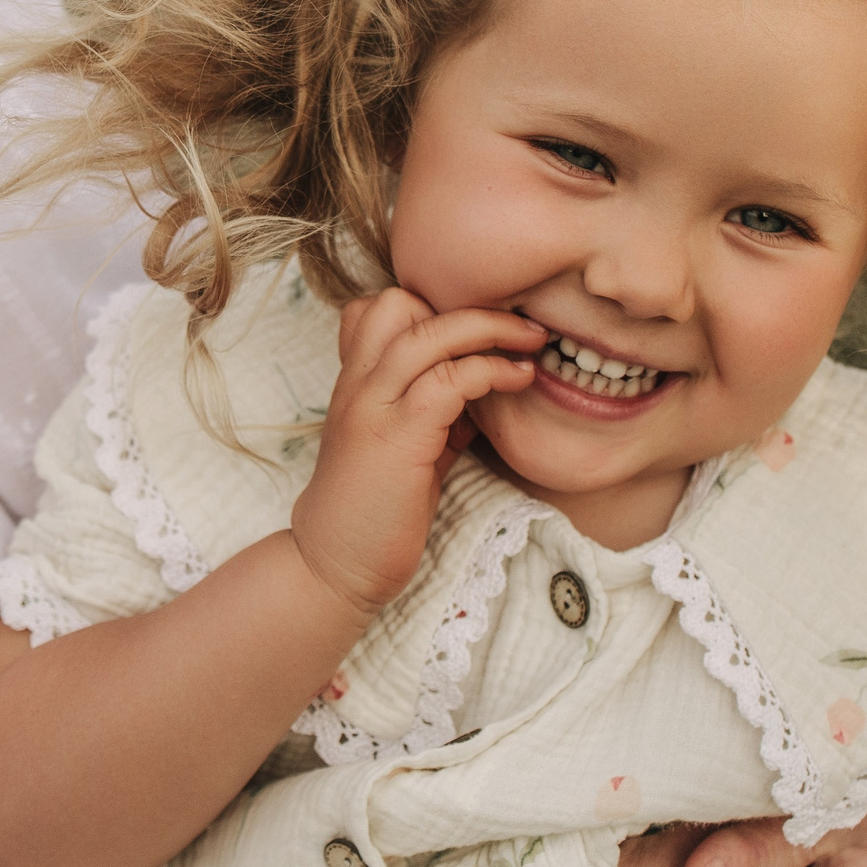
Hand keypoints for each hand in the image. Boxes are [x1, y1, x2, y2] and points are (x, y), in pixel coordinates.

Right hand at [289, 289, 543, 618]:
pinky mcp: (397, 440)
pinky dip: (490, 371)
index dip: (434, 308)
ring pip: (426, 333)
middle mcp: (358, 384)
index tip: (482, 331)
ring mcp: (373, 408)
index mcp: (358, 381)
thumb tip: (484, 383)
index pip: (382, 308)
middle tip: (518, 326)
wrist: (335, 564)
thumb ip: (436, 409)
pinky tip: (519, 381)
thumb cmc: (374, 510)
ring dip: (489, 329)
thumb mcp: (408, 445)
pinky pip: (448, 381)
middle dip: (466, 305)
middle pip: (399, 302)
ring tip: (531, 344)